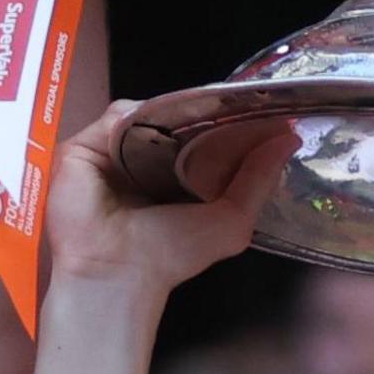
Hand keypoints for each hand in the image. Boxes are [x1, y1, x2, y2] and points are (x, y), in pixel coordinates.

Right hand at [37, 104, 284, 295]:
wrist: (116, 273)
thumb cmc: (170, 256)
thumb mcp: (231, 221)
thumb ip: (257, 180)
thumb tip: (289, 140)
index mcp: (175, 177)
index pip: (201, 134)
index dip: (226, 120)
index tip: (257, 106)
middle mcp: (144, 162)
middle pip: (174, 118)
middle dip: (200, 109)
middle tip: (230, 100)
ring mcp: (113, 153)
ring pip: (146, 112)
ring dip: (169, 111)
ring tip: (192, 116)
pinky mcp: (83, 148)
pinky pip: (113, 117)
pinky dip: (134, 117)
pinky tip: (150, 131)